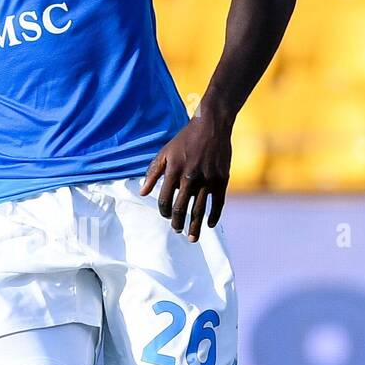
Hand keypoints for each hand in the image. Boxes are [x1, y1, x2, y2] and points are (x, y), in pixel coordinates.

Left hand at [140, 102, 232, 241]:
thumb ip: (153, 173)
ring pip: (199, 210)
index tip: (166, 217)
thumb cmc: (185, 139)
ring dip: (195, 226)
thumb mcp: (165, 153)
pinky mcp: (222, 179)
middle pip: (181, 208)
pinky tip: (209, 225)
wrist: (212, 125)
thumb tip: (142, 193)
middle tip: (177, 231)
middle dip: (177, 223)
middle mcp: (190, 178)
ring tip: (192, 238)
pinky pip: (218, 203)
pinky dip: (214, 216)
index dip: (164, 212)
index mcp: (173, 171)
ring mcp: (207, 179)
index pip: (165, 200)